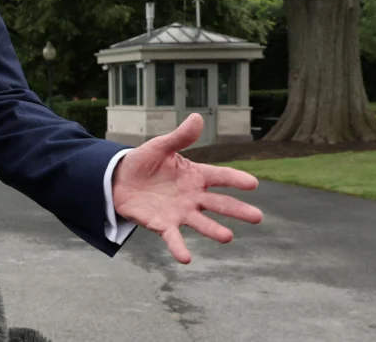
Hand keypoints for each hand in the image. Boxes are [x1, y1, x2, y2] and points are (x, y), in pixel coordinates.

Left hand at [111, 114, 263, 263]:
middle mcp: (193, 196)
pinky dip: (179, 247)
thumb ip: (180, 137)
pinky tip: (186, 258)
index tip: (253, 184)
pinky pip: (173, 237)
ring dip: (214, 230)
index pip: (220, 176)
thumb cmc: (143, 162)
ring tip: (228, 237)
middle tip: (257, 217)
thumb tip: (197, 117)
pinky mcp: (163, 225)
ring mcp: (180, 212)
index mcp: (195, 175)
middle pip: (219, 203)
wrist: (118, 179)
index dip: (235, 179)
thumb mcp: (160, 146)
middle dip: (237, 210)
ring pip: (201, 222)